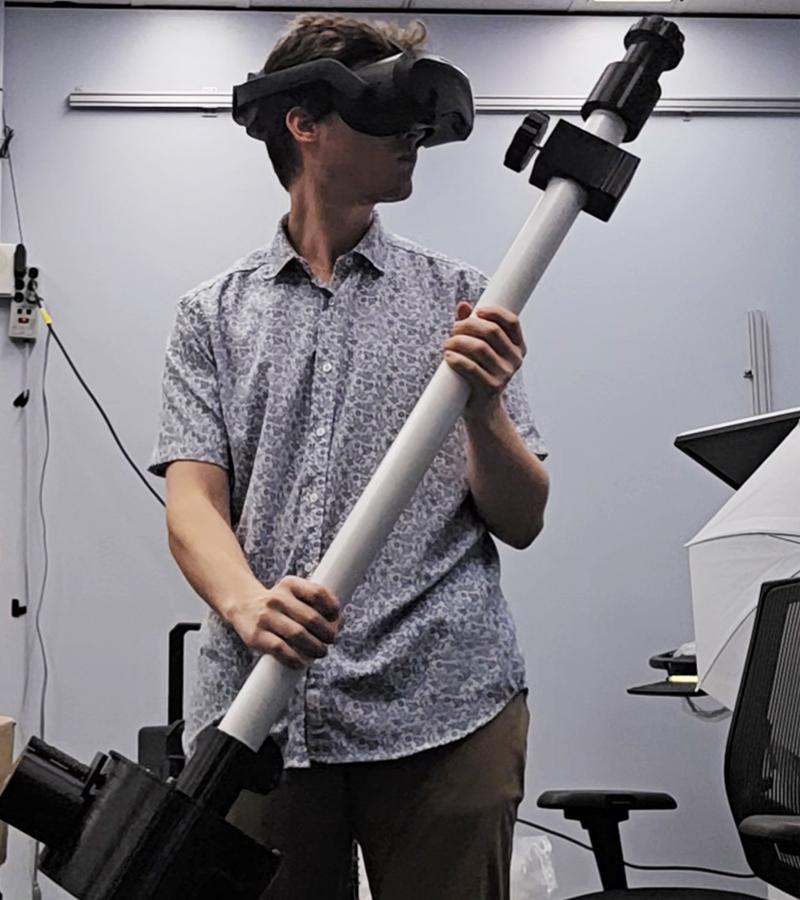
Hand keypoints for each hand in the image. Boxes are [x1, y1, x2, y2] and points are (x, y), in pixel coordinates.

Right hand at [228, 576, 340, 669]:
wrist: (242, 605)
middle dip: (327, 632)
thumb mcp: (294, 594)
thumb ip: (315, 604)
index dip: (332, 607)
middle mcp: (277, 598)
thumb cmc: (279, 604)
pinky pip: (281, 649)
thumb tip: (339, 624)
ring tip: (321, 652)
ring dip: (315, 647)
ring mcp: (265, 616)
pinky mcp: (256, 635)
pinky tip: (302, 663)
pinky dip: (295, 659)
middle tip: (331, 639)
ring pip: (298, 634)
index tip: (337, 618)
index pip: (317, 593)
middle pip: (311, 617)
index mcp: (290, 584)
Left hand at [444, 302, 525, 420]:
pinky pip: (470, 368)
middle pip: (492, 332)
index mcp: (518, 347)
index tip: (477, 311)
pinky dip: (456, 359)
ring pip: (479, 348)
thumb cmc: (479, 373)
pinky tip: (448, 356)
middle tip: (453, 329)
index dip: (495, 312)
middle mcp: (515, 360)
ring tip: (447, 344)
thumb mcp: (481, 349)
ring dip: (458, 342)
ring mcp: (504, 374)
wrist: (482, 408)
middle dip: (468, 326)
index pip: (512, 322)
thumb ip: (473, 326)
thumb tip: (463, 305)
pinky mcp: (490, 387)